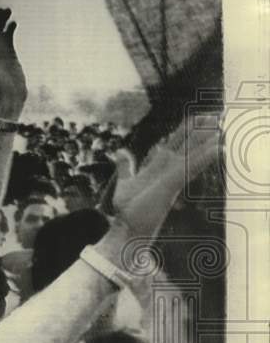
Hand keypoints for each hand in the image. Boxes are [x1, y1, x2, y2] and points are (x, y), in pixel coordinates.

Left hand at [111, 116, 220, 238]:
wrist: (127, 227)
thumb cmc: (129, 209)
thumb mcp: (125, 182)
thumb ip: (125, 166)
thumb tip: (120, 152)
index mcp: (159, 165)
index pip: (177, 141)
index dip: (187, 128)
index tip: (199, 115)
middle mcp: (169, 169)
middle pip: (189, 143)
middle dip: (201, 129)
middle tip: (218, 114)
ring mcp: (173, 176)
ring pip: (194, 153)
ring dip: (208, 140)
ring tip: (222, 127)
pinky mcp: (172, 183)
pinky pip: (191, 167)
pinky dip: (205, 157)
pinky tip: (219, 148)